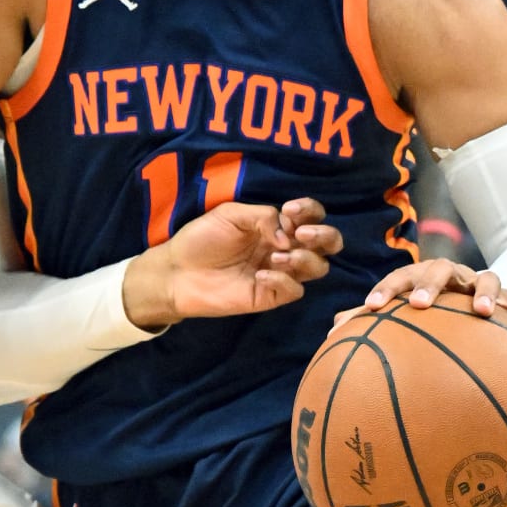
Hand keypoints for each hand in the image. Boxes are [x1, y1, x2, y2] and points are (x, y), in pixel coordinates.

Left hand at [125, 198, 342, 327]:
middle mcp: (285, 248)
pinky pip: (295, 290)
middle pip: (328, 243)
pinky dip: (284, 280)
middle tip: (299, 234)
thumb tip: (287, 235)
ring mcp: (280, 273)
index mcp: (277, 225)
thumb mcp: (231, 214)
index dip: (310, 211)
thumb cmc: (202, 239)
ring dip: (304, 258)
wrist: (178, 272)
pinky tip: (261, 274)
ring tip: (276, 256)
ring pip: (318, 268)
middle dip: (324, 236)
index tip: (291, 210)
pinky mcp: (271, 296)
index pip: (311, 216)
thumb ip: (263, 216)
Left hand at [346, 256, 506, 334]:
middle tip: (420, 304)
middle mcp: (455, 279)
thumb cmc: (435, 319)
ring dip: (485, 293)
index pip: (401, 276)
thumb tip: (331, 332)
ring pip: (488, 277)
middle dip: (430, 282)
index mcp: (424, 281)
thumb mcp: (406, 321)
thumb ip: (373, 324)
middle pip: (442, 267)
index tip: (370, 308)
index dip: (386, 289)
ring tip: (482, 313)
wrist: (483, 314)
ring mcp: (485, 287)